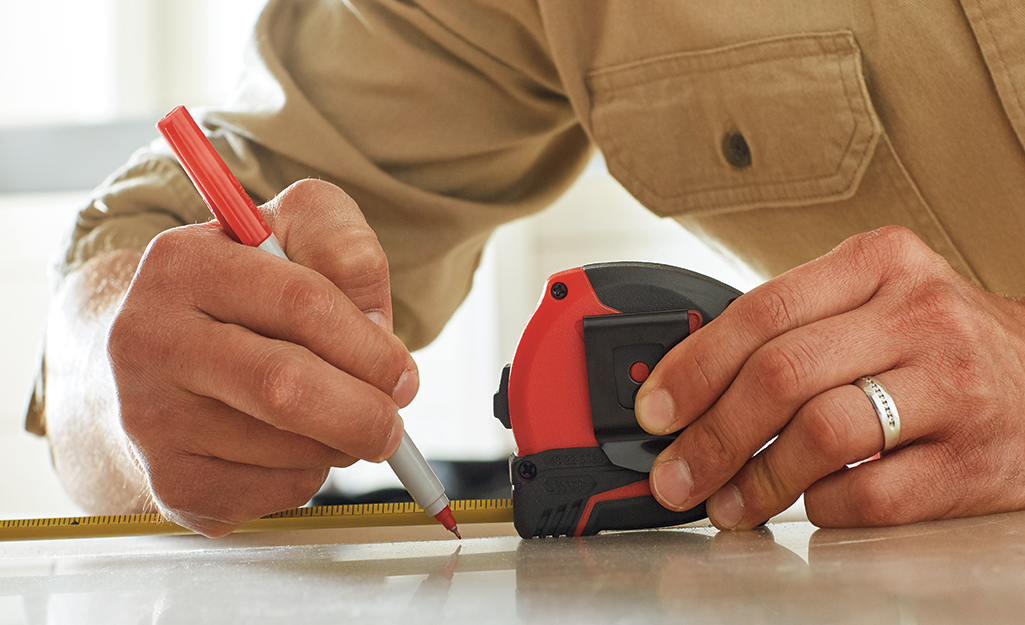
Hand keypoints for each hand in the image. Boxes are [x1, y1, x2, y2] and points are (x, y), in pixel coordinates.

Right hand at [108, 179, 417, 535]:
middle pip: (284, 388)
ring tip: (331, 417)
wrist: (162, 358)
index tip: (401, 371)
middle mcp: (149, 339)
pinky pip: (273, 494)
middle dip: (363, 412)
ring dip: (338, 444)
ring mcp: (150, 418)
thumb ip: (346, 248)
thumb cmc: (247, 292)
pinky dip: (308, 476)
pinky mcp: (169, 482)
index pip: (303, 304)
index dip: (371, 347)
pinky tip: (289, 445)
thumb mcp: (296, 231)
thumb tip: (378, 331)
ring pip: (287, 450)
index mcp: (183, 263)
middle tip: (392, 421)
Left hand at [635, 226, 1024, 528]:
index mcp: (879, 263)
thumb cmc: (935, 342)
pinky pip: (870, 495)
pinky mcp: (973, 461)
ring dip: (756, 479)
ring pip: (822, 434)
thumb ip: (790, 327)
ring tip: (728, 502)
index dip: (694, 366)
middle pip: (782, 374)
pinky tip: (809, 502)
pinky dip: (822, 506)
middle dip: (710, 434)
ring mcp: (952, 387)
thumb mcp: (870, 301)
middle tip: (675, 472)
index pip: (761, 310)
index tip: (656, 408)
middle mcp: (919, 315)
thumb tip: (688, 383)